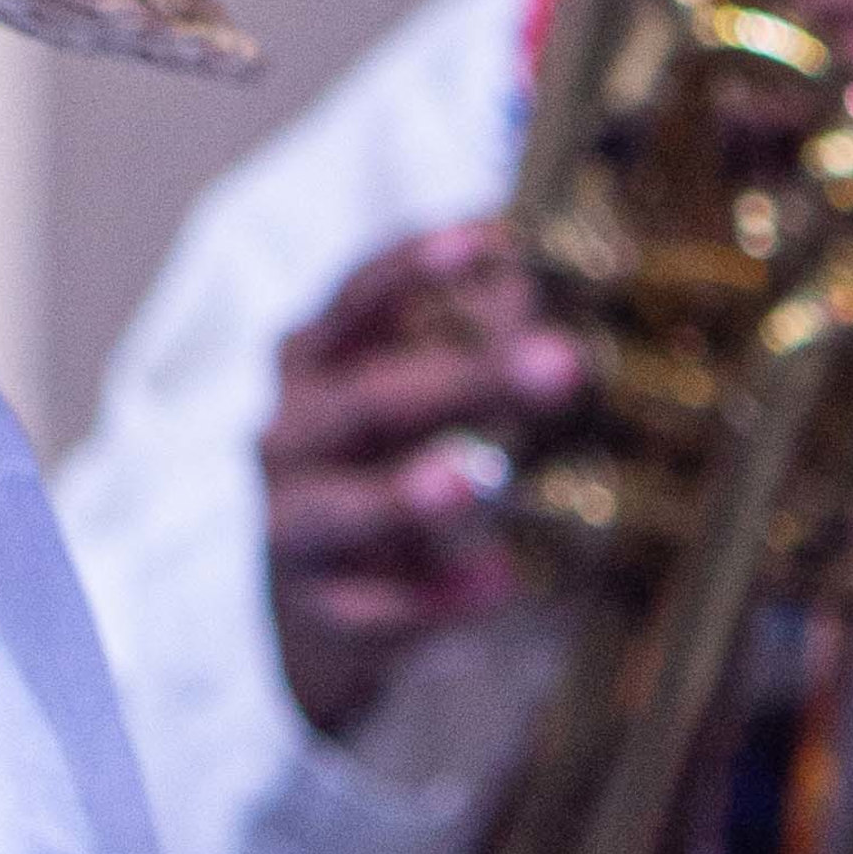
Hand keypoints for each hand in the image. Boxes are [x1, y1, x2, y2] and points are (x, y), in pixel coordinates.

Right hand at [260, 219, 581, 741]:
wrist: (320, 612)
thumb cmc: (383, 471)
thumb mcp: (417, 398)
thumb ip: (475, 340)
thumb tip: (562, 280)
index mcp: (314, 366)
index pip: (356, 301)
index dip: (418, 267)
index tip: (496, 240)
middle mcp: (290, 439)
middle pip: (368, 400)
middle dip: (466, 380)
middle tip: (562, 365)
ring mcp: (294, 525)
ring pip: (339, 509)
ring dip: (408, 492)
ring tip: (478, 477)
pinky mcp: (317, 613)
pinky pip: (375, 610)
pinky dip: (436, 601)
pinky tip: (503, 585)